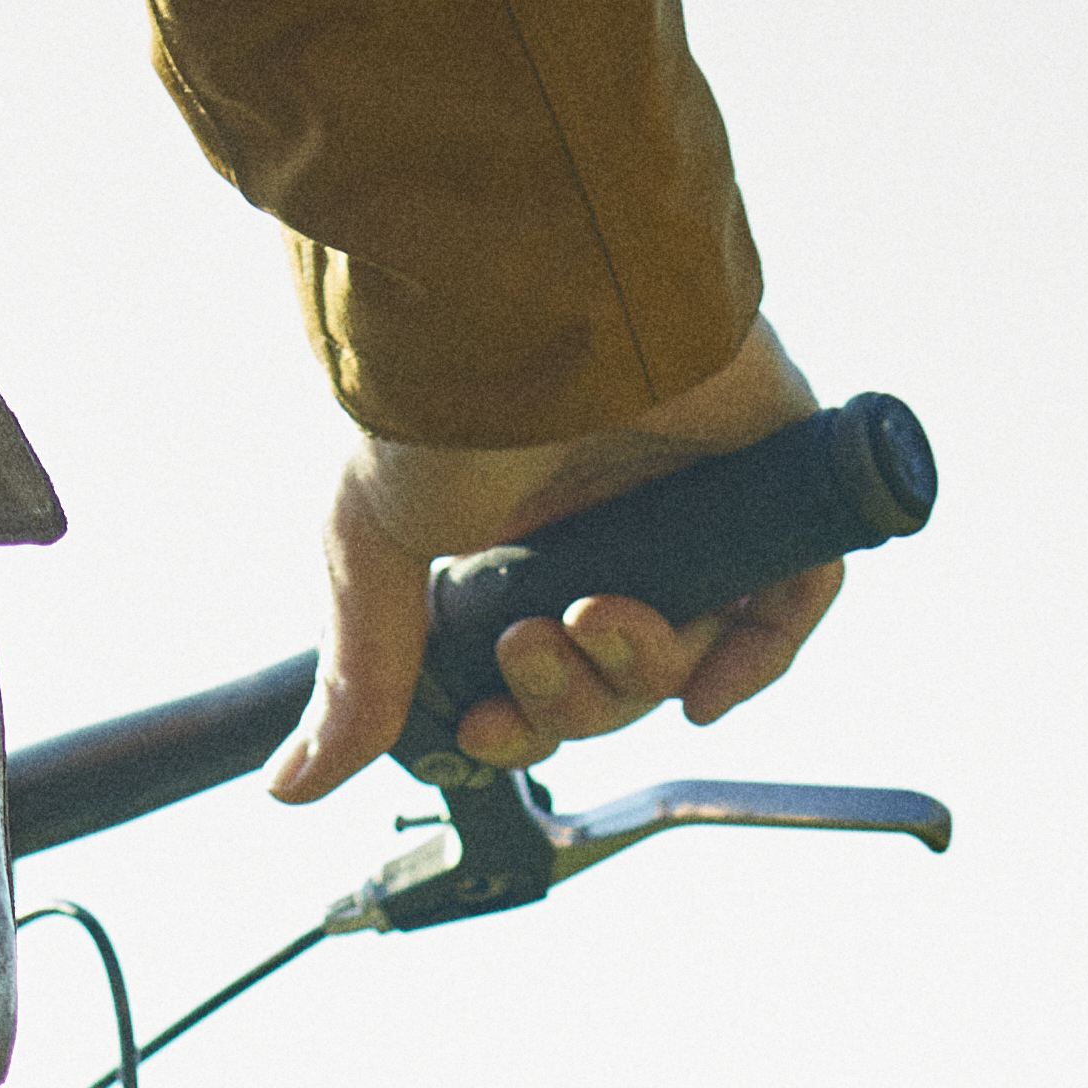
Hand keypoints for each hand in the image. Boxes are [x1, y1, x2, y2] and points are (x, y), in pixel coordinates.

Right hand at [269, 322, 848, 804]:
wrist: (523, 300)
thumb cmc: (440, 394)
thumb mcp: (372, 545)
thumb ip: (360, 672)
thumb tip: (293, 786)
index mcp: (524, 538)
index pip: (544, 675)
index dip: (521, 724)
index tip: (485, 732)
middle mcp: (613, 521)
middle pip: (619, 678)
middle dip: (574, 695)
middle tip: (536, 646)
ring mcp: (696, 497)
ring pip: (693, 645)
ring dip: (641, 669)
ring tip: (598, 615)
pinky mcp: (770, 470)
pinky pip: (794, 596)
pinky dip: (758, 656)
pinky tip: (709, 693)